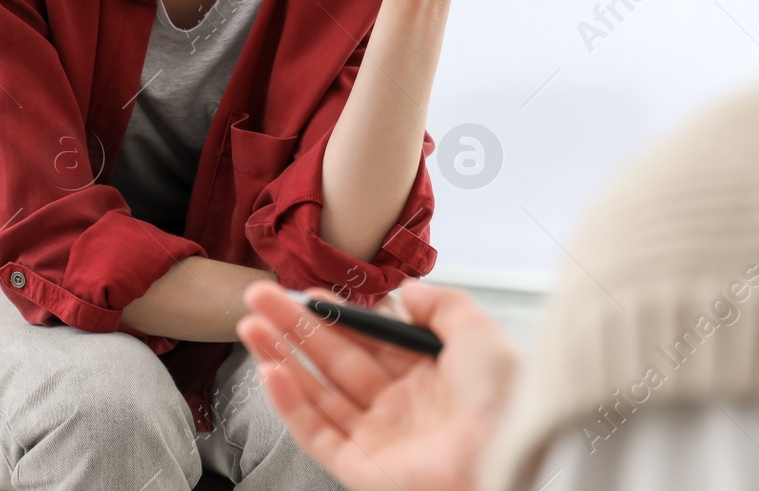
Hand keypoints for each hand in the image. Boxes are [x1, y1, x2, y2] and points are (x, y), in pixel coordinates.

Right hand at [235, 278, 520, 490]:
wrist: (509, 451)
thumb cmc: (504, 398)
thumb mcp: (475, 330)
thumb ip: (440, 304)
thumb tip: (406, 289)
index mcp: (426, 376)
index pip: (368, 341)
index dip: (335, 316)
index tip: (307, 291)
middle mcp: (398, 407)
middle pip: (333, 362)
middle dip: (294, 328)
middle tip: (259, 297)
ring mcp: (377, 438)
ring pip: (316, 394)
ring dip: (280, 358)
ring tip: (249, 325)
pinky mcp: (361, 468)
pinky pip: (316, 434)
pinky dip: (289, 404)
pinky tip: (270, 370)